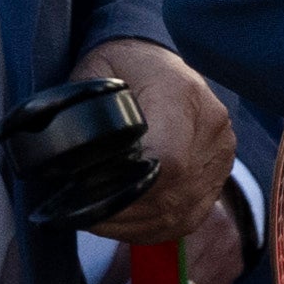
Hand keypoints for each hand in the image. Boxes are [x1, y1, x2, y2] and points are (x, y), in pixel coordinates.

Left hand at [74, 40, 236, 271]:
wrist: (154, 57)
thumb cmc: (119, 64)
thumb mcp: (94, 75)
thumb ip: (81, 110)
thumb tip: (63, 157)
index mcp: (179, 94)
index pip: (169, 160)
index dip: (131, 190)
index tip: (93, 198)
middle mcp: (211, 124)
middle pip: (174, 192)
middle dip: (125, 213)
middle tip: (85, 216)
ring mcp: (221, 149)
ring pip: (182, 210)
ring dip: (139, 225)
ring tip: (102, 222)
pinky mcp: (220, 169)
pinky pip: (192, 214)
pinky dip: (158, 226)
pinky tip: (130, 225)